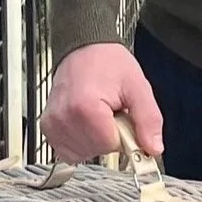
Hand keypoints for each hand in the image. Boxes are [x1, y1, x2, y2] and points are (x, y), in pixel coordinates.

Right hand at [41, 43, 164, 163]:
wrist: (84, 48)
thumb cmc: (107, 62)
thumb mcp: (137, 86)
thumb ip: (148, 119)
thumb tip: (153, 148)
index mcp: (86, 108)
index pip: (112, 145)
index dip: (124, 133)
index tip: (123, 115)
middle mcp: (64, 118)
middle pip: (98, 150)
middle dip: (110, 135)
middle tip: (110, 111)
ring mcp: (53, 125)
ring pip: (84, 154)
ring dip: (95, 140)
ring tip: (97, 114)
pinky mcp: (48, 128)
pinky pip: (69, 152)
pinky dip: (81, 143)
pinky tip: (86, 124)